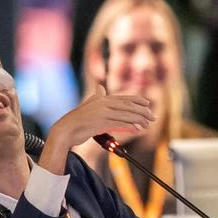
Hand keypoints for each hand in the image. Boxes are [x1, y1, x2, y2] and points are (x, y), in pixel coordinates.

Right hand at [39, 86, 153, 175]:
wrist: (66, 130)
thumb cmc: (77, 120)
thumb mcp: (88, 105)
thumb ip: (97, 96)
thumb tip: (100, 87)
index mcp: (102, 98)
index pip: (124, 98)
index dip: (138, 100)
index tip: (148, 104)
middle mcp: (103, 103)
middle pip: (128, 106)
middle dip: (142, 111)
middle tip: (152, 117)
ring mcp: (103, 112)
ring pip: (126, 115)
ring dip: (139, 120)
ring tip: (147, 125)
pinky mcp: (101, 122)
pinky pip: (120, 124)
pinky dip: (130, 127)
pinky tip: (137, 130)